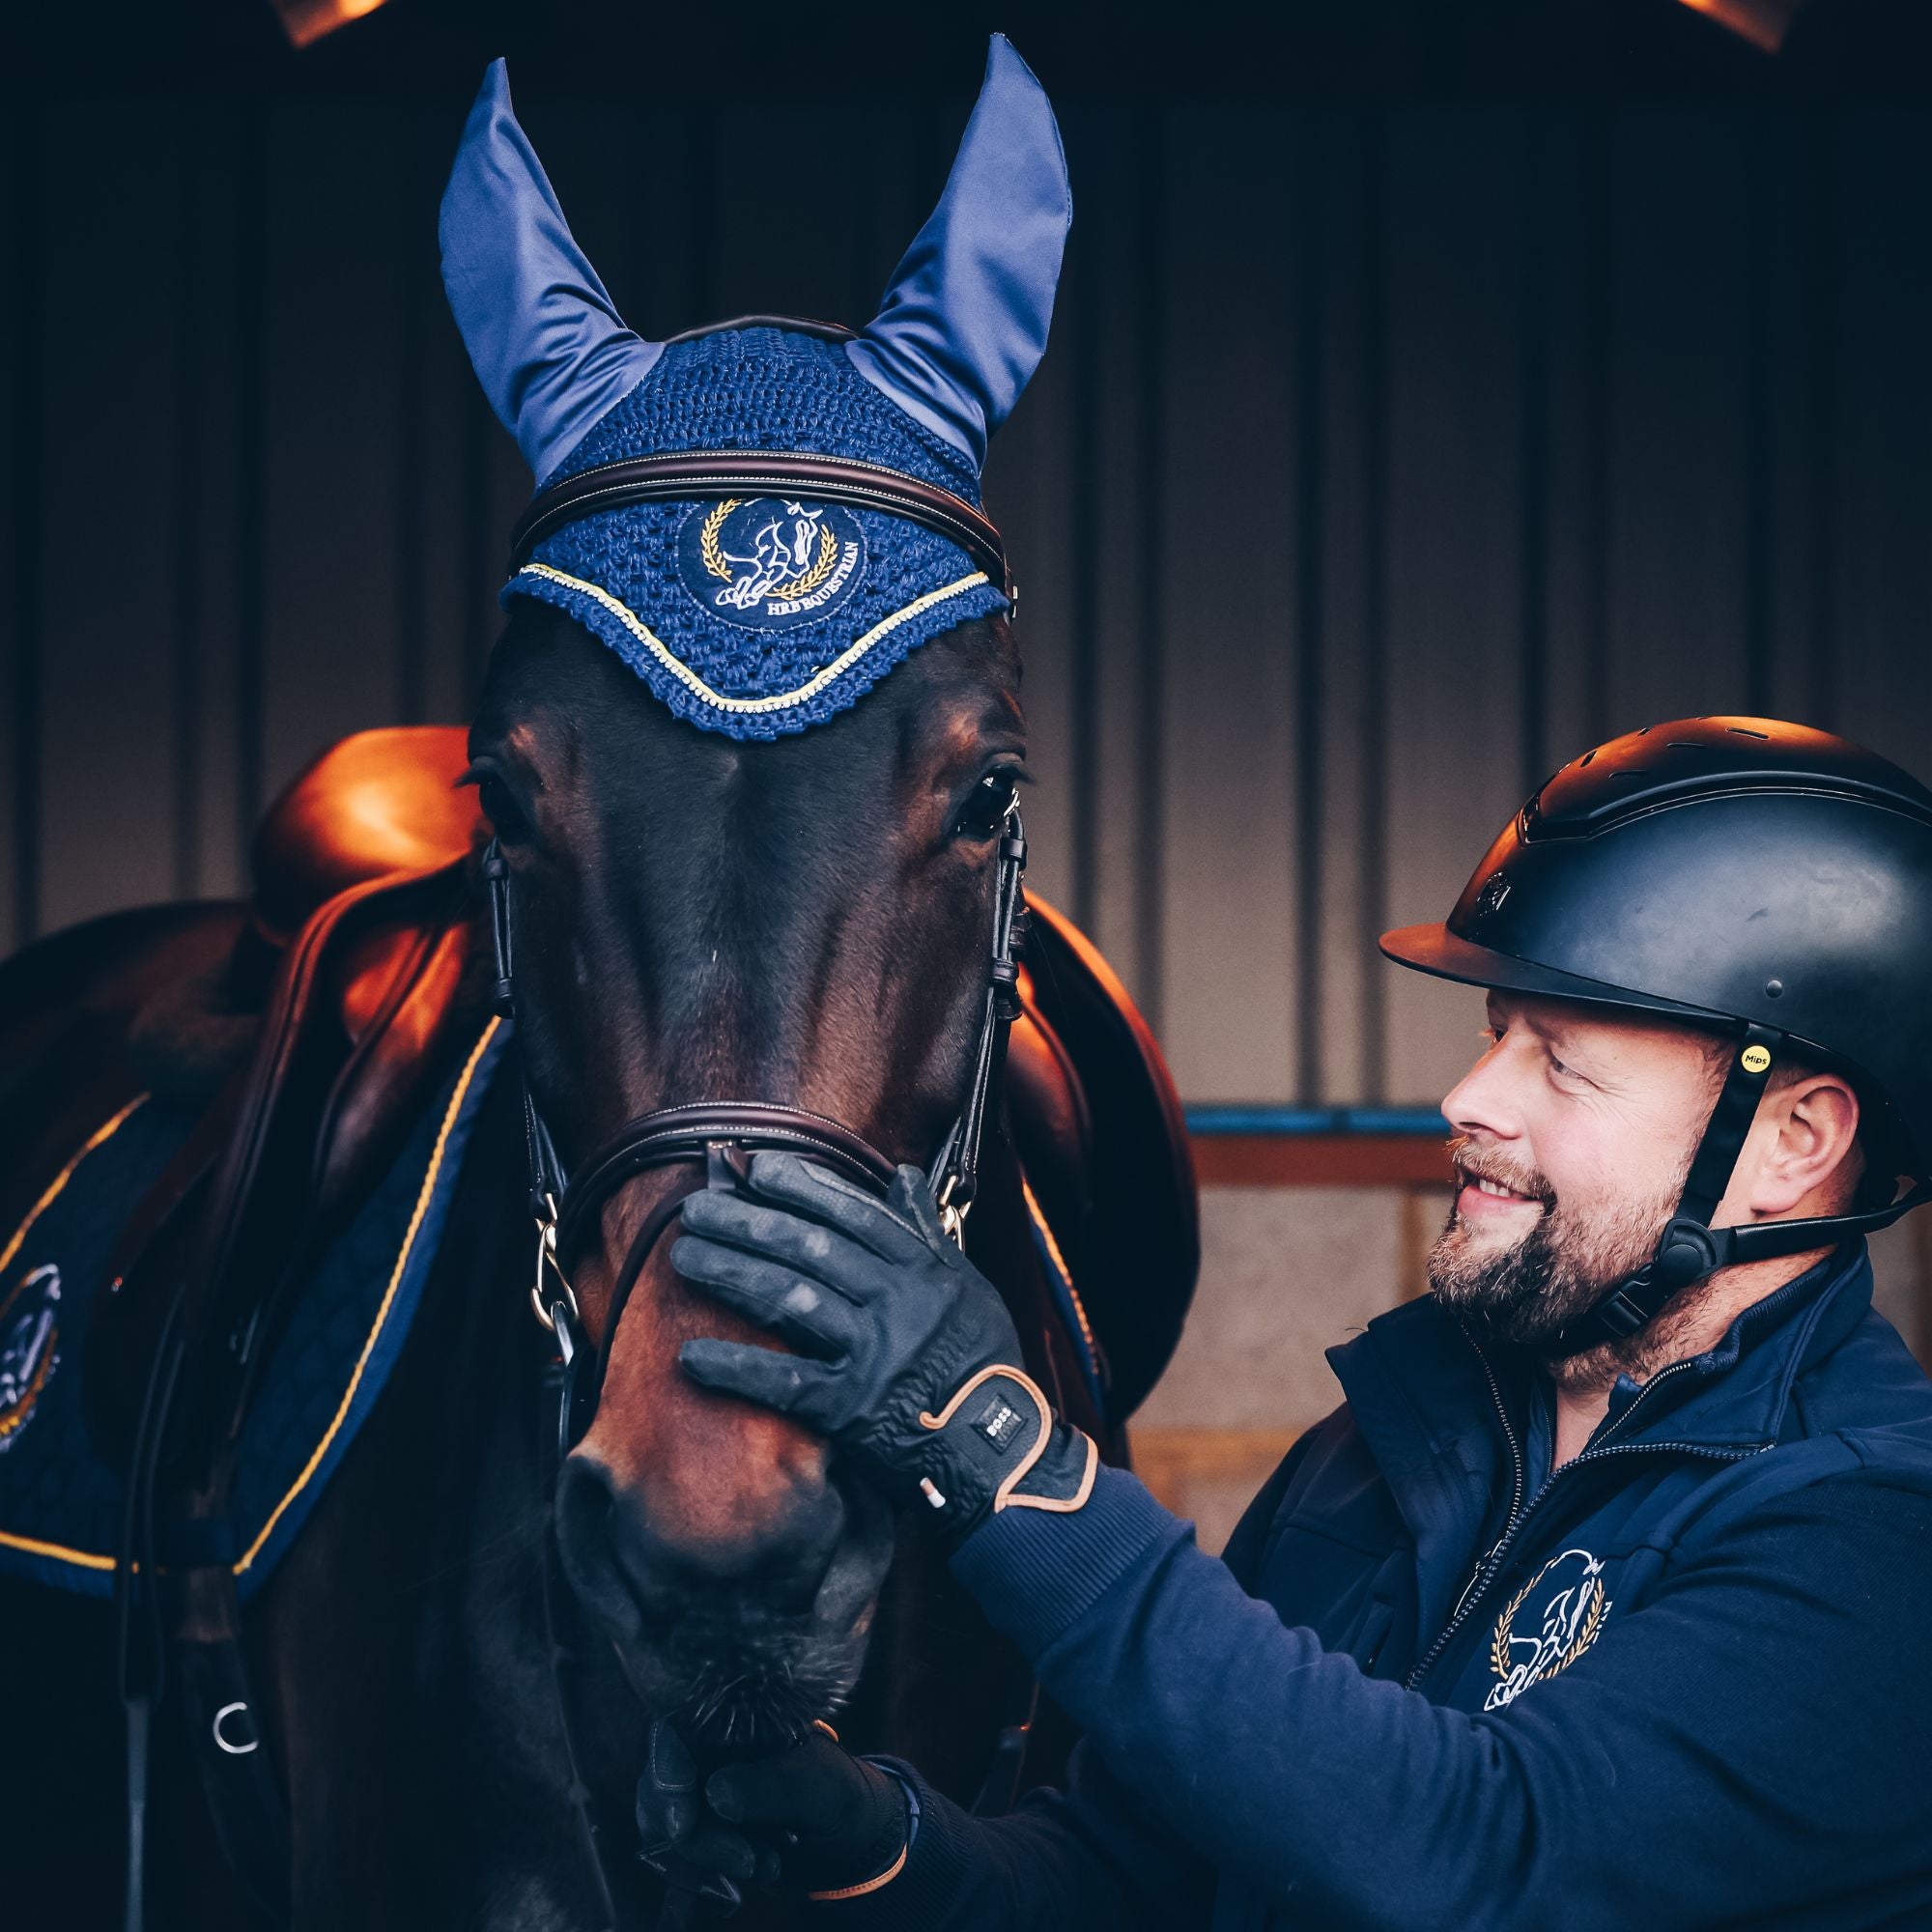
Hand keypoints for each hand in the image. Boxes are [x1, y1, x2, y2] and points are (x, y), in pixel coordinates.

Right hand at [634, 1719, 909, 1906]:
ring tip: (768, 1863)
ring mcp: (698, 1791)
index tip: (682, 1820)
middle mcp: (705, 1750)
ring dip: (711, 1857)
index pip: (675, 1731)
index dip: (667, 1769)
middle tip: (747, 1861)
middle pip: (663, 1787)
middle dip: (698, 1835)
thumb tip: (715, 1794)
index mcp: (732, 1719)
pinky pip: (680, 1854)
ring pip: (666, 1826)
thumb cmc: (836, 1792)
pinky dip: (711, 1871)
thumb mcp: (817, 1786)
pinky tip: (760, 1868)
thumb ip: (773, 1786)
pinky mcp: (699, 1829)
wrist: (846, 1837)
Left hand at [675, 1154, 1095, 1536]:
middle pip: (811, 1250)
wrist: (998, 1449)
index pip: (855, 1215)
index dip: (802, 1188)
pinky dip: (735, 1367)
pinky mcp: (850, 1409)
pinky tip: (689, 1356)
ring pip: (790, 1301)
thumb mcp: (969, 1286)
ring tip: (684, 1257)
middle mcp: (897, 1305)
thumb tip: (904, 1174)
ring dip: (731, 1274)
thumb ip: (928, 1230)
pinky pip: (782, 1382)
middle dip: (748, 1222)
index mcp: (924, 1271)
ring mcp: (872, 1356)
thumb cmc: (980, 1363)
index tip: (757, 1168)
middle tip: (697, 1208)